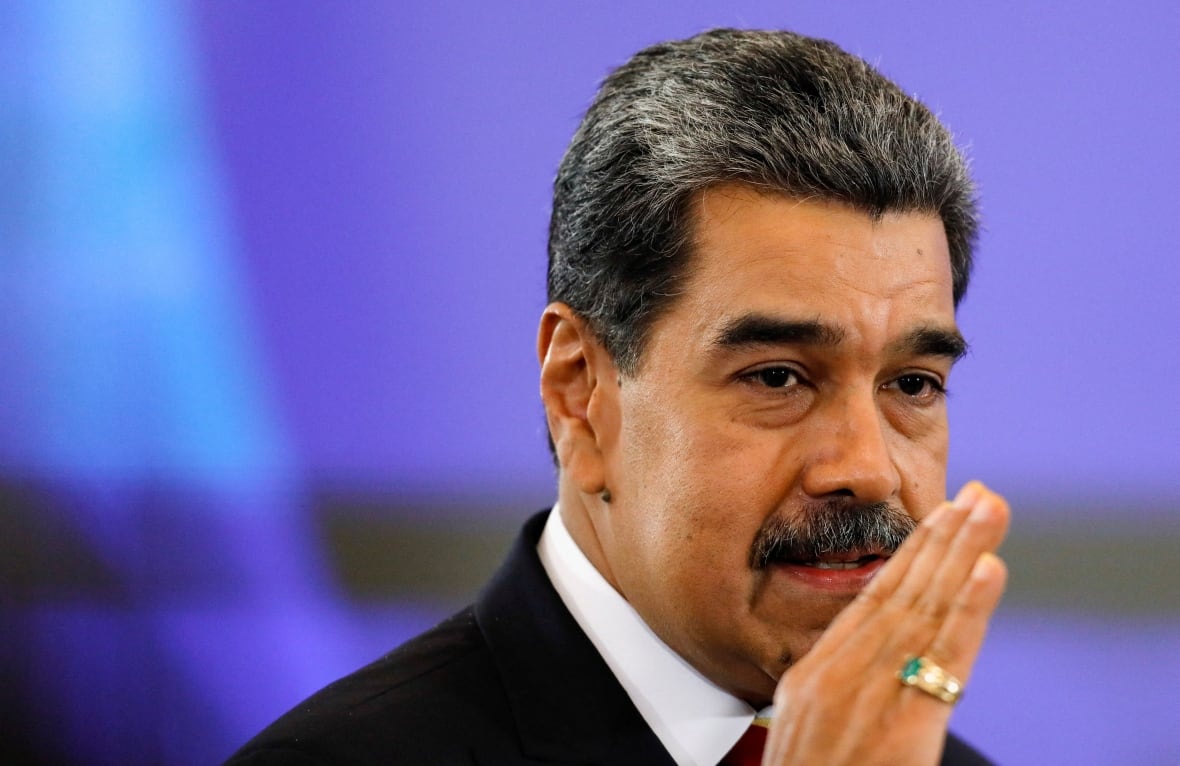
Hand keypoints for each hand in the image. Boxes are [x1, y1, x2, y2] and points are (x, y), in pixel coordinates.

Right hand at [762, 481, 1008, 765]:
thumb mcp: (801, 737)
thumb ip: (830, 696)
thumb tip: (853, 673)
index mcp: (811, 678)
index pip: (870, 605)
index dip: (910, 558)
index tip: (940, 518)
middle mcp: (837, 676)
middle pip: (899, 593)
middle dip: (943, 538)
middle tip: (980, 495)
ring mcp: (866, 694)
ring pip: (923, 610)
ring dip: (961, 554)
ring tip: (990, 511)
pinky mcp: (901, 723)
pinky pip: (942, 657)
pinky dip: (969, 609)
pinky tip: (990, 571)